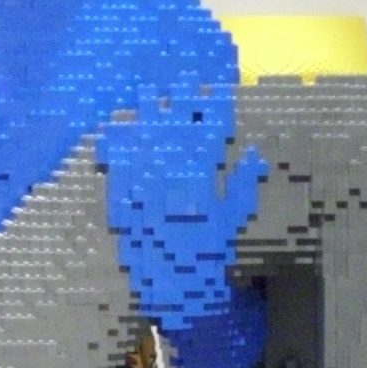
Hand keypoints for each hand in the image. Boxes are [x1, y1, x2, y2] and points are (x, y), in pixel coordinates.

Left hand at [101, 89, 262, 329]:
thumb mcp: (233, 220)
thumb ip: (241, 185)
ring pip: (145, 142)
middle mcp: (173, 177)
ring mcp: (146, 187)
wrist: (177, 289)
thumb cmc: (210, 254)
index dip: (209, 108)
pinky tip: (113, 131)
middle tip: (175, 78)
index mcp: (202, 179)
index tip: (209, 87)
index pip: (208, 134)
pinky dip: (117, 147)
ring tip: (144, 92)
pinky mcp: (124, 200)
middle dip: (175, 102)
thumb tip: (253, 154)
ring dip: (146, 116)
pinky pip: (119, 166)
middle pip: (173, 130)